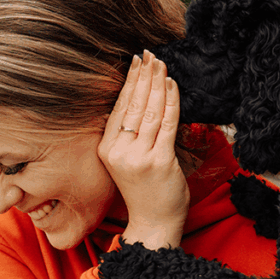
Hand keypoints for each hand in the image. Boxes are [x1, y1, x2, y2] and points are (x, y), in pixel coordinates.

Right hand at [98, 49, 189, 249]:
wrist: (154, 224)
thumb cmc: (145, 192)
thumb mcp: (128, 162)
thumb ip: (130, 136)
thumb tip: (141, 101)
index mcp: (107, 149)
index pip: (118, 108)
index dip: (129, 82)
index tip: (137, 61)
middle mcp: (119, 151)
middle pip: (133, 105)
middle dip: (144, 76)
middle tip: (151, 55)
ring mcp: (138, 157)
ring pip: (149, 110)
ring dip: (158, 83)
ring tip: (162, 64)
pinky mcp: (160, 161)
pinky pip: (166, 123)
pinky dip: (171, 101)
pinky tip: (173, 85)